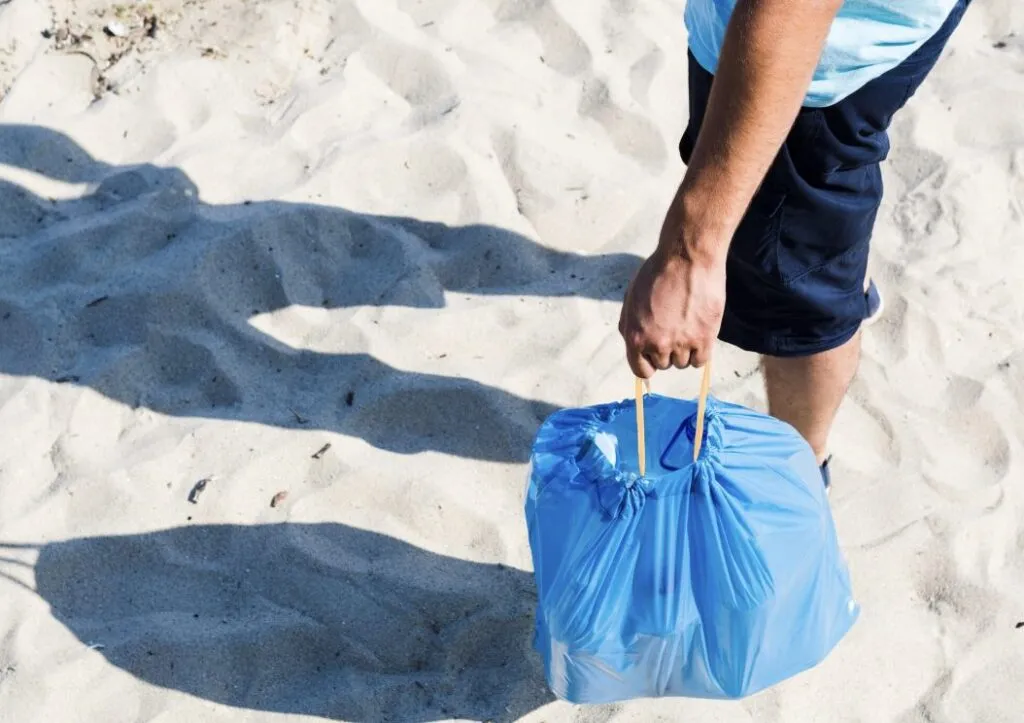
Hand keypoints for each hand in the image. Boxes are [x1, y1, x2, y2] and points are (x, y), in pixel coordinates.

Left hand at [618, 249, 725, 378]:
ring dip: (684, 350)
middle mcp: (657, 344)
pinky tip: (699, 334)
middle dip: (666, 351)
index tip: (654, 356)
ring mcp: (682, 343)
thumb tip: (633, 344)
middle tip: (673, 329)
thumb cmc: (657, 273)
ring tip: (686, 326)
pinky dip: (700, 352)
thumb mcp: (631, 299)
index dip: (648, 363)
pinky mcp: (704, 338)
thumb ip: (630, 325)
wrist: (687, 258)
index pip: (641, 370)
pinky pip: (701, 361)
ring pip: (682, 363)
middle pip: (663, 365)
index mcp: (635, 336)